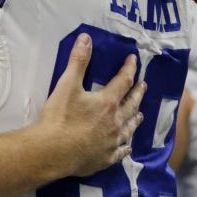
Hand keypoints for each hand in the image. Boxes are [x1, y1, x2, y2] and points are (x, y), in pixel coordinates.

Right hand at [38, 33, 145, 176]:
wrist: (53, 151)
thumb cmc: (60, 117)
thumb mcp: (67, 85)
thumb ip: (78, 61)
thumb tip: (86, 38)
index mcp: (108, 102)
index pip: (124, 81)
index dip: (129, 69)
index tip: (133, 60)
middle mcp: (115, 122)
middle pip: (132, 104)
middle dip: (138, 93)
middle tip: (143, 85)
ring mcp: (112, 142)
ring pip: (130, 128)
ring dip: (135, 119)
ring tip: (140, 114)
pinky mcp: (106, 158)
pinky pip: (121, 151)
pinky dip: (126, 146)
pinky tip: (128, 146)